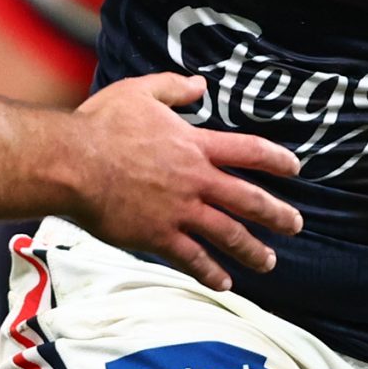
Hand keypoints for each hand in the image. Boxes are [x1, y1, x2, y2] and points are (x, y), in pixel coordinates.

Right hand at [67, 74, 302, 288]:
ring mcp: (180, 211)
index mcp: (195, 145)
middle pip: (249, 199)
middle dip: (277, 214)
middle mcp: (196, 180)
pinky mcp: (158, 236)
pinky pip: (192, 258)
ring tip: (269, 262)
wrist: (73, 163)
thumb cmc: (102, 125)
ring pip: (228, 234)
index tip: (295, 168)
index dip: (276, 159)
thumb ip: (173, 88)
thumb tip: (201, 85)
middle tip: (295, 225)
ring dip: (252, 250)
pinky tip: (224, 283)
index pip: (249, 151)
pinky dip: (210, 272)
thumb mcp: (140, 92)